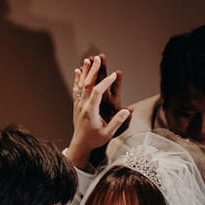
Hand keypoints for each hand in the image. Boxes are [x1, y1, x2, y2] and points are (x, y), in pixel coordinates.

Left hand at [67, 55, 130, 169]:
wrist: (80, 145)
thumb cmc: (94, 140)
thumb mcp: (108, 134)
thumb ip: (117, 122)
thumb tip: (127, 111)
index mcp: (91, 111)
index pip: (97, 92)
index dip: (105, 82)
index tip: (114, 75)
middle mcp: (83, 106)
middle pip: (88, 84)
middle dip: (93, 70)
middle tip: (98, 58)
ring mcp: (78, 105)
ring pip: (81, 85)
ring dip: (85, 71)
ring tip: (88, 60)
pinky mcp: (76, 106)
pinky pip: (76, 90)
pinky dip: (77, 79)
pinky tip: (77, 71)